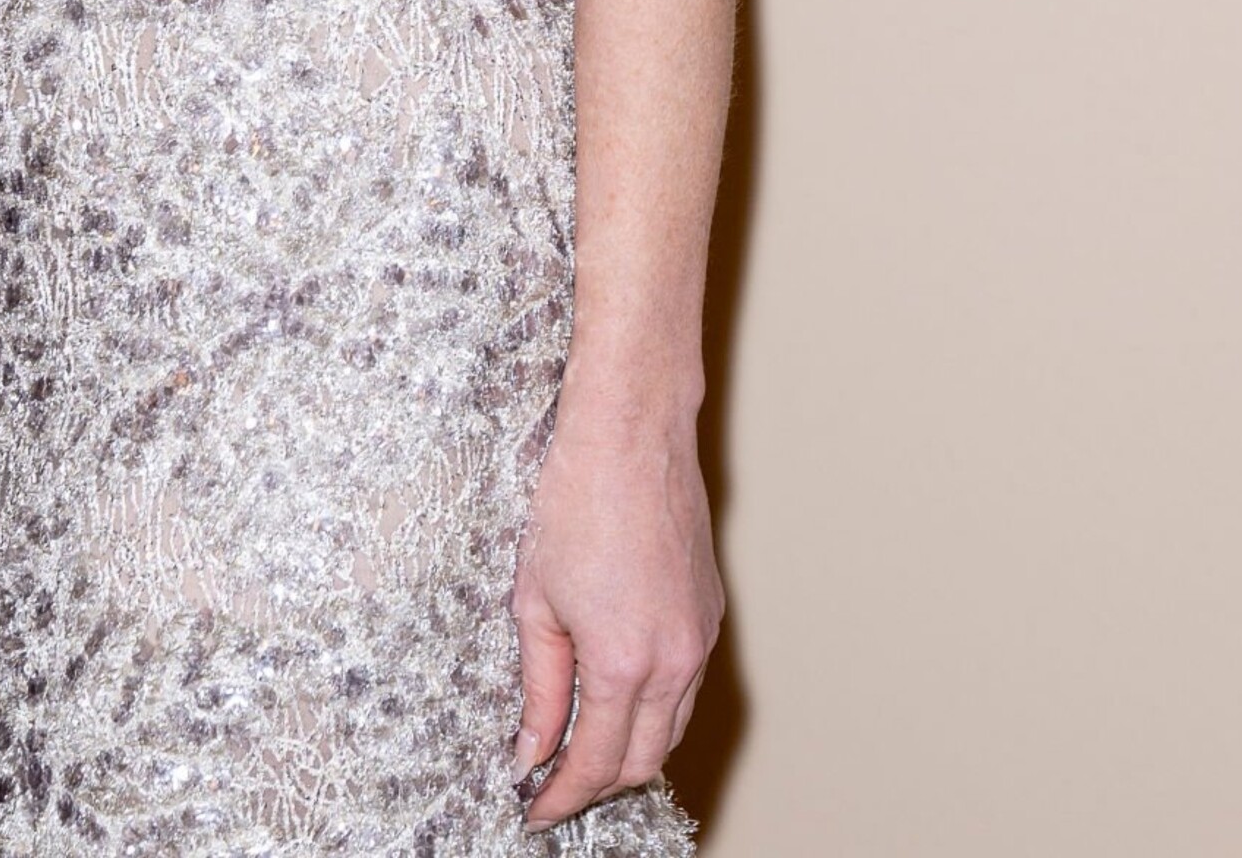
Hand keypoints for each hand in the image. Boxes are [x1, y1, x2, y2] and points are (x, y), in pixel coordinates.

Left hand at [509, 402, 722, 829]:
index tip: (534, 808)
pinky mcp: (709, 612)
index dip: (561, 796)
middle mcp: (673, 661)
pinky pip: (685, 685)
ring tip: (581, 744)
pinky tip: (618, 693)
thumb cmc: (575, 500)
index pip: (594, 763)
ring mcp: (699, 637)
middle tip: (552, 784)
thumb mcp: (535, 600)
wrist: (630, 434)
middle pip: (640, 761)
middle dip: (596, 783)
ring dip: (628, 748)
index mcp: (623, 663)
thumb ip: (538, 686)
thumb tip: (531, 749)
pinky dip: (654, 707)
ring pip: (669, 727)